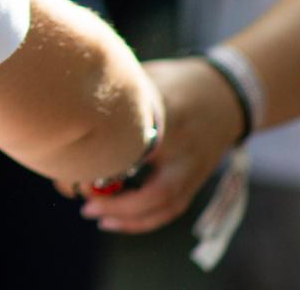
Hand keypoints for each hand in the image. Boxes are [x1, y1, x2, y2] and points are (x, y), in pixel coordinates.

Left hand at [76, 57, 244, 232]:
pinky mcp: (195, 181)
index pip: (136, 148)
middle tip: (77, 193)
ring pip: (164, 205)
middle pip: (153, 189)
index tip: (77, 165)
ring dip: (126, 217)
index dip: (107, 164)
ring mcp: (193, 170)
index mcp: (170, 118)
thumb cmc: (177, 81)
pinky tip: (113, 221)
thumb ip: (119, 94)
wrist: (227, 95)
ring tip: (91, 212)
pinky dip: (142, 221)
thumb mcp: (148, 78)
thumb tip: (72, 104)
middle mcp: (184, 151)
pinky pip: (171, 209)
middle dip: (115, 201)